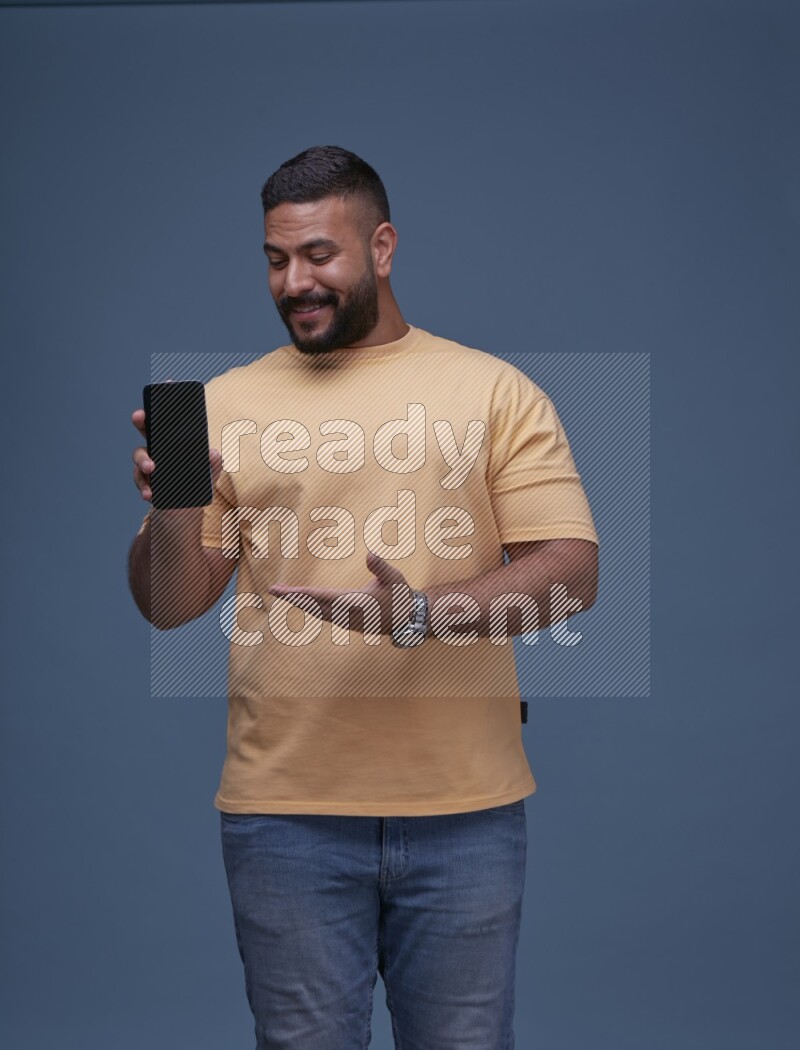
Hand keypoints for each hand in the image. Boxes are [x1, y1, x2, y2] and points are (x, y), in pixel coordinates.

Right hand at [131, 407, 221, 502]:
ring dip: (143, 462)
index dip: (153, 415)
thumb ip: (214, 464)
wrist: (189, 511)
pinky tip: (150, 494)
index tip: (146, 409)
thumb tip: (214, 454)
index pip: (162, 427)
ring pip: (139, 459)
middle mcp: (157, 454)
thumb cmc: (196, 485)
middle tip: (140, 418)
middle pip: (147, 433)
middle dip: (141, 424)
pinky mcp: (147, 485)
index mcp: (172, 446)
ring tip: (151, 469)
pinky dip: (144, 487)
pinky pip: (141, 482)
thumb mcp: (208, 474)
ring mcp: (149, 469)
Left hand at [267, 552, 414, 635]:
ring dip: (299, 604)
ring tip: (283, 594)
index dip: (301, 594)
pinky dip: (310, 608)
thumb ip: (381, 567)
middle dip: (292, 599)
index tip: (285, 591)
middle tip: (273, 590)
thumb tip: (369, 553)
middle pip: (313, 607)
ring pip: (316, 613)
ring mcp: (346, 621)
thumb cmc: (401, 596)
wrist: (408, 619)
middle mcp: (346, 615)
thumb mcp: (395, 578)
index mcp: (354, 603)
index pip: (321, 598)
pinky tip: (302, 603)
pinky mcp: (348, 623)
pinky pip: (323, 616)